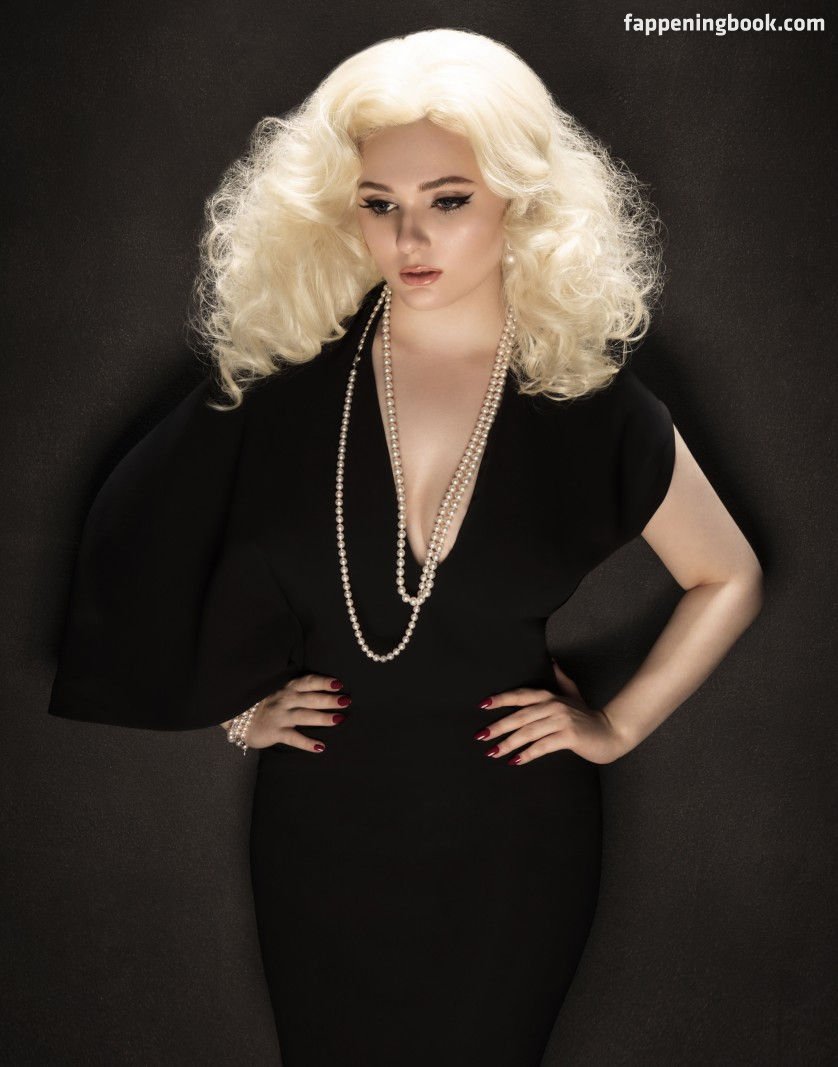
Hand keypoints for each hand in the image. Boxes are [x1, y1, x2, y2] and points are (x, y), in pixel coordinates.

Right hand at [242, 673, 349, 752]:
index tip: (339, 684)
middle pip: (310, 698)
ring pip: (304, 716)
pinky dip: (307, 743)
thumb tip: (325, 691)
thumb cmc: (265, 704)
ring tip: (339, 719)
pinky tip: (320, 747)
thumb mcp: (279, 692)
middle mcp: (285, 700)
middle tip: (346, 701)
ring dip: (322, 717)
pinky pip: (293, 738)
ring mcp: (280, 716)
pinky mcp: (275, 732)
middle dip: (329, 699)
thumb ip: (297, 691)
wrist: (238, 719)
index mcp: (287, 688)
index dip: (323, 682)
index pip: (308, 682)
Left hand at [475, 660, 629, 765]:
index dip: (501, 699)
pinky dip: (527, 754)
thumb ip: (562, 680)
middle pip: (520, 716)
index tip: (482, 705)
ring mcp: (561, 720)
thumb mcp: (573, 695)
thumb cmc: (588, 716)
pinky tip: (515, 760)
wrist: (612, 732)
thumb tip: (553, 661)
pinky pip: (543, 746)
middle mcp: (554, 706)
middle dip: (498, 726)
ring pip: (528, 732)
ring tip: (493, 752)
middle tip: (480, 736)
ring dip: (508, 743)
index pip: (521, 696)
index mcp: (550, 697)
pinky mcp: (569, 736)